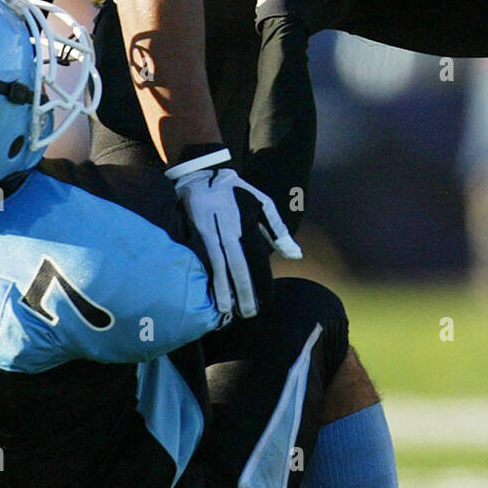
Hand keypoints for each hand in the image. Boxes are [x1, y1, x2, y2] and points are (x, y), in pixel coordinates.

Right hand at [166, 150, 301, 320]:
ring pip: (215, 263)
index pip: (252, 258)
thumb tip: (295, 255)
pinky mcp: (191, 231)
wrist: (200, 172)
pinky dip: (205, 275)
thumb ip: (277, 229)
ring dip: (220, 288)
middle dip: (240, 291)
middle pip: (234, 264)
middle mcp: (226, 227)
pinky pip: (200, 258)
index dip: (257, 281)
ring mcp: (206, 230)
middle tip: (247, 314)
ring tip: (224, 311)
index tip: (263, 301)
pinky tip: (206, 291)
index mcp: (244, 221)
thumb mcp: (261, 202)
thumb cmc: (235, 191)